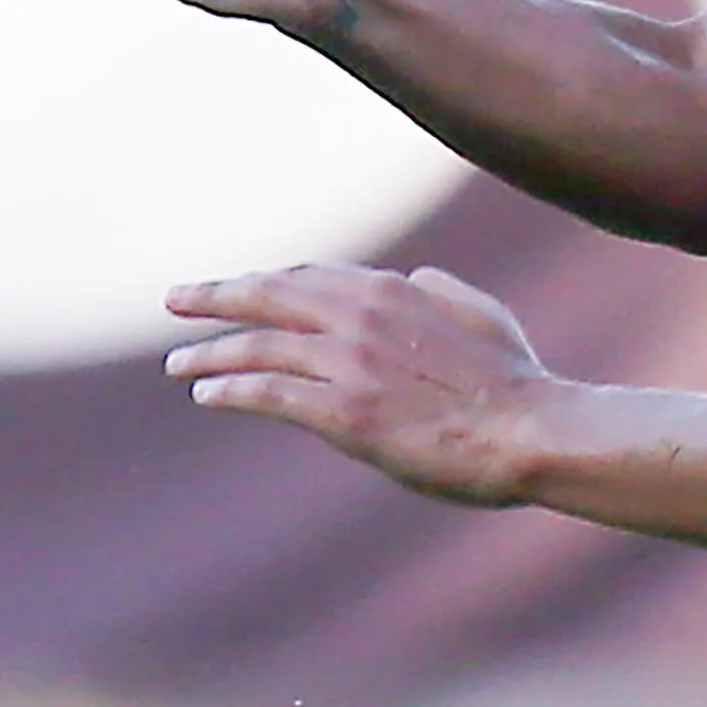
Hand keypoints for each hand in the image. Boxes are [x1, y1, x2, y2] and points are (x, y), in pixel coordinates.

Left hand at [165, 264, 555, 504]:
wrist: (530, 432)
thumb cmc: (516, 381)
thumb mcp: (481, 314)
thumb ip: (440, 289)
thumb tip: (414, 274)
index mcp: (394, 290)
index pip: (310, 277)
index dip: (268, 281)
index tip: (240, 287)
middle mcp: (361, 317)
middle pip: (266, 296)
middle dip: (214, 296)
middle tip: (176, 300)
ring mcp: (348, 364)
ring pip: (256, 346)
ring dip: (209, 353)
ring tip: (180, 364)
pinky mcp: (342, 412)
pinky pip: (267, 392)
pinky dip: (230, 389)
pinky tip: (208, 395)